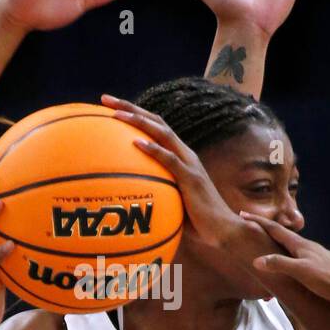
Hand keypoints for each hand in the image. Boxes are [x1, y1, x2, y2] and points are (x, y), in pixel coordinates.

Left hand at [101, 93, 247, 249]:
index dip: (136, 114)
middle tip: (106, 99)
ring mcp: (189, 165)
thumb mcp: (172, 202)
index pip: (156, 128)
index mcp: (181, 157)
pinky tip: (136, 143)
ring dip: (138, 121)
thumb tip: (130, 199)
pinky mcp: (191, 178)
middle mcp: (186, 154)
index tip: (110, 107)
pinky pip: (170, 160)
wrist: (223, 230)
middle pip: (156, 122)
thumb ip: (157, 194)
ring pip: (162, 134)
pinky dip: (153, 149)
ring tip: (116, 114)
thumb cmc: (197, 222)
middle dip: (130, 107)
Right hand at [242, 211, 329, 310]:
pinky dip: (286, 255)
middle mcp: (308, 247)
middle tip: (251, 225)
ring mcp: (315, 256)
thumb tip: (257, 260)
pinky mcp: (320, 267)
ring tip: (266, 243)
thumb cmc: (327, 280)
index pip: (275, 229)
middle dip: (266, 230)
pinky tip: (288, 263)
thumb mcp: (301, 272)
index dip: (258, 222)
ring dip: (276, 243)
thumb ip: (279, 264)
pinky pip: (297, 257)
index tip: (243, 214)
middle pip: (283, 235)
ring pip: (291, 246)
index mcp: (301, 245)